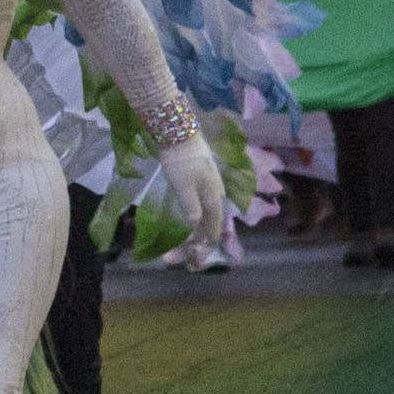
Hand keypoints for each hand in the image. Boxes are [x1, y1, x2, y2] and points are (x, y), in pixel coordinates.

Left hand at [154, 125, 234, 255]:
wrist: (178, 131)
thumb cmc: (180, 160)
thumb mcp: (183, 186)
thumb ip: (191, 207)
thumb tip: (196, 226)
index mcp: (214, 197)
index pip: (214, 228)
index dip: (205, 247)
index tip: (194, 262)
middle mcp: (216, 194)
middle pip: (211, 224)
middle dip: (198, 245)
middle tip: (184, 261)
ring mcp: (209, 186)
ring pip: (207, 216)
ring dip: (196, 234)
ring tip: (184, 247)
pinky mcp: (201, 179)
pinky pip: (202, 207)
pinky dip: (195, 220)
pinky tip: (190, 223)